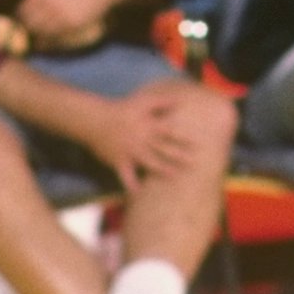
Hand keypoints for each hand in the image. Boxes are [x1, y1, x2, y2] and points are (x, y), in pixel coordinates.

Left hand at [16, 0, 123, 50]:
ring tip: (34, 39)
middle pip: (31, 20)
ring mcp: (62, 13)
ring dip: (36, 35)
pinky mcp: (73, 22)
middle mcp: (51, 1)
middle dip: (27, 28)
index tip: (20, 22)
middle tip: (26, 33)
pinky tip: (44, 43)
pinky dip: (47, 41)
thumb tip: (31, 3)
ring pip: (42, 29)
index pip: (25, 7)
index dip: (21, 17)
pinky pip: (55, 35)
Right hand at [80, 85, 203, 190]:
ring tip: (175, 176)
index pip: (169, 132)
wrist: (96, 120)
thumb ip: (162, 102)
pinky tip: (138, 192)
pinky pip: (125, 175)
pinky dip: (131, 183)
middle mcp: (141, 140)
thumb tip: (180, 101)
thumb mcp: (142, 102)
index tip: (197, 144)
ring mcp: (130, 152)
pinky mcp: (119, 161)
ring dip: (163, 169)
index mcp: (148, 125)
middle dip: (179, 156)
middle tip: (194, 163)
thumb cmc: (121, 109)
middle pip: (163, 149)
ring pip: (149, 162)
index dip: (183, 137)